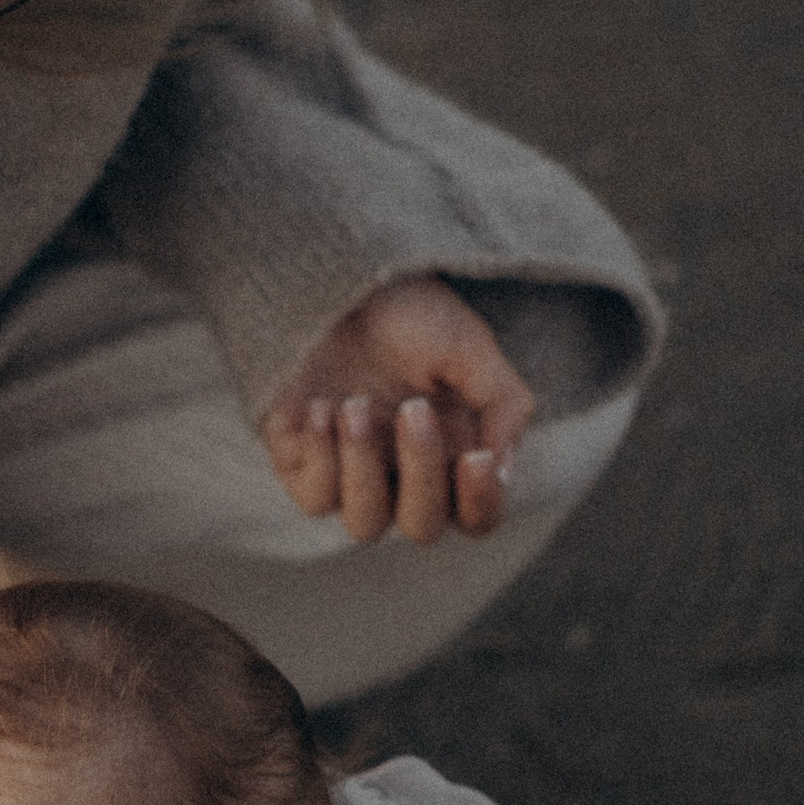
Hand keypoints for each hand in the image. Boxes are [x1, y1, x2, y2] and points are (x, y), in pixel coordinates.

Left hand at [261, 275, 537, 544]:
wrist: (341, 277)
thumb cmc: (411, 315)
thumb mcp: (472, 348)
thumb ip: (503, 405)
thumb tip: (502, 468)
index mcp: (454, 457)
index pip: (477, 518)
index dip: (480, 502)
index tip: (475, 456)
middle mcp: (403, 477)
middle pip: (422, 527)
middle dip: (421, 470)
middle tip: (413, 407)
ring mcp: (350, 475)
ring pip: (364, 525)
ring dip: (364, 469)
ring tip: (354, 404)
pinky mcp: (301, 464)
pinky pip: (314, 498)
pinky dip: (321, 457)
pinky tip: (322, 407)